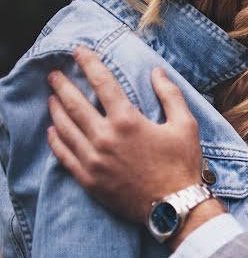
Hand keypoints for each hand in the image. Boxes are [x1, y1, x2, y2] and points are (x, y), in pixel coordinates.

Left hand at [46, 47, 202, 224]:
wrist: (176, 207)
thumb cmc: (182, 165)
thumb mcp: (186, 125)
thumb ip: (170, 95)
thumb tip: (157, 72)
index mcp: (128, 121)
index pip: (102, 83)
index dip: (89, 63)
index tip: (78, 51)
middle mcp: (105, 138)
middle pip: (74, 104)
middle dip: (62, 85)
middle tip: (54, 74)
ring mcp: (94, 160)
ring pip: (65, 128)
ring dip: (56, 110)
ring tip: (52, 98)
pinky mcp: (89, 180)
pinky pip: (64, 156)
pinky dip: (56, 140)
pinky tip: (53, 131)